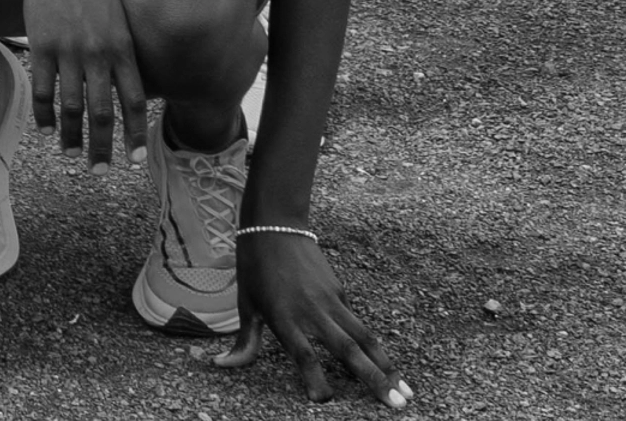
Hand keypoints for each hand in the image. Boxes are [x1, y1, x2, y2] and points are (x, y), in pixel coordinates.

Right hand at [16, 0, 147, 164]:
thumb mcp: (118, 15)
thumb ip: (122, 49)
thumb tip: (126, 81)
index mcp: (122, 48)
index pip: (135, 101)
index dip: (136, 133)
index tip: (137, 158)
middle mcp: (98, 54)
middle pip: (103, 112)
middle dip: (104, 146)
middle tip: (102, 170)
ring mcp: (68, 52)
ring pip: (72, 106)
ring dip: (72, 136)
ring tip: (73, 155)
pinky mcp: (41, 46)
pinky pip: (43, 89)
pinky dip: (44, 113)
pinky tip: (45, 128)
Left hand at [215, 228, 409, 405]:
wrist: (275, 224)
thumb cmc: (254, 267)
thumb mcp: (245, 304)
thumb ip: (243, 341)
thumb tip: (220, 365)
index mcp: (284, 317)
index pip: (303, 355)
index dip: (314, 379)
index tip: (324, 402)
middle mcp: (312, 312)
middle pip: (348, 350)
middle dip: (373, 379)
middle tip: (396, 405)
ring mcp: (330, 300)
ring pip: (364, 337)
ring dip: (386, 365)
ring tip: (405, 391)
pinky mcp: (340, 292)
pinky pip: (356, 322)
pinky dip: (373, 346)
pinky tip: (386, 366)